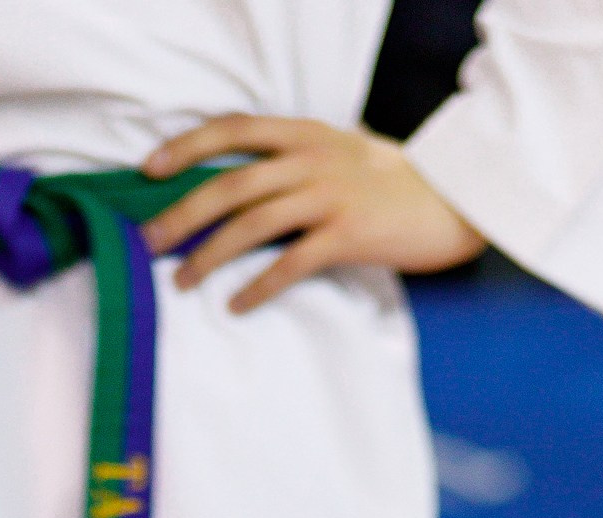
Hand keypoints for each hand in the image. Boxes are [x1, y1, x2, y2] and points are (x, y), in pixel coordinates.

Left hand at [141, 118, 482, 311]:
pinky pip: (291, 263)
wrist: (455, 197)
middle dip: (183, 214)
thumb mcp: (343, 152)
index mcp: (306, 133)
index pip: (233, 128)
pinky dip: (259, 286)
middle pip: (231, 182)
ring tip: (180, 282)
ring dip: (210, 254)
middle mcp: (312, 159)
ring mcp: (330, 195)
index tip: (149, 171)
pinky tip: (235, 305)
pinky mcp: (349, 234)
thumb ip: (299, 160)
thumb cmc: (394, 183)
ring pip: (253, 223)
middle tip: (147, 242)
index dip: (187, 146)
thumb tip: (250, 183)